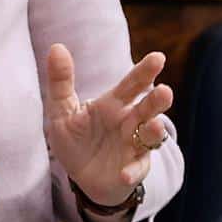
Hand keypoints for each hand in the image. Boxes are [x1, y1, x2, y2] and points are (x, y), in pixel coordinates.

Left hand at [43, 44, 172, 211]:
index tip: (158, 57)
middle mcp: (129, 122)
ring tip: (153, 125)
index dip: (144, 71)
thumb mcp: (62, 110)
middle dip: (157, 100)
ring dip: (153, 131)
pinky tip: (124, 173)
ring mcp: (134, 146)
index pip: (131, 84)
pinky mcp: (132, 170)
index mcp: (113, 104)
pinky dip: (132, 171)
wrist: (80, 175)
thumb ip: (61, 81)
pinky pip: (136, 170)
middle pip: (147, 108)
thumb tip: (56, 47)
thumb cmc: (75, 138)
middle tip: (165, 91)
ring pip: (150, 137)